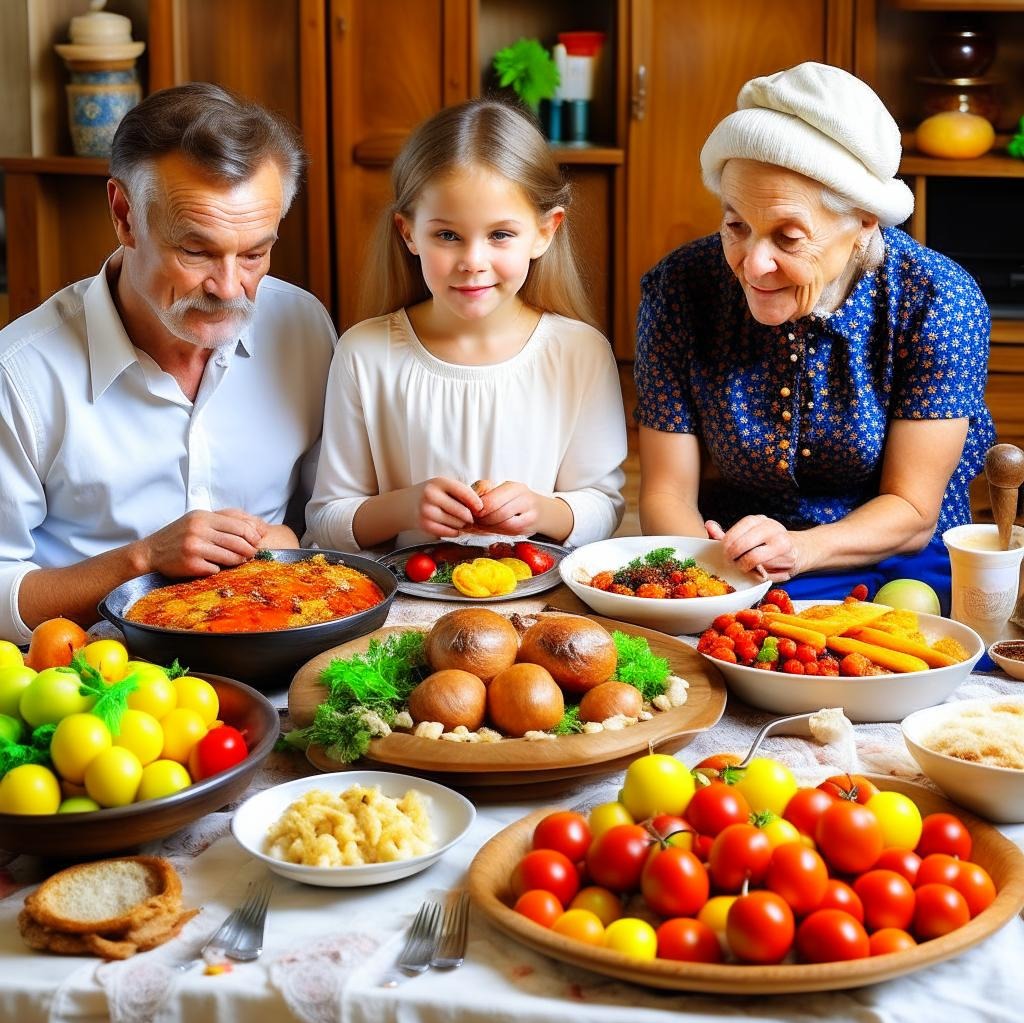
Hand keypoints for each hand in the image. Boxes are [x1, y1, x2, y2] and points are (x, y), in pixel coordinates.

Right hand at [139, 509, 268, 577]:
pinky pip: (216, 569)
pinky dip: (220, 569)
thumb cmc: (181, 534)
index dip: (252, 535)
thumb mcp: (199, 519)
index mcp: (203, 517)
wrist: (151, 552)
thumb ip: (226, 519)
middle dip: (250, 549)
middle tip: (253, 554)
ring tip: (241, 560)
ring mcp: (194, 548)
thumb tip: (257, 525)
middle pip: (237, 541)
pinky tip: (217, 567)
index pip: (239, 525)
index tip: (257, 541)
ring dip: (240, 560)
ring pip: (230, 556)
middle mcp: (198, 530)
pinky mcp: (191, 564)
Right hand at [413, 477, 481, 537]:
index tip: (480, 508)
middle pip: (463, 512)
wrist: (405, 505)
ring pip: (458, 524)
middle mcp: (431, 496)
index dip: (476, 502)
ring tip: (455, 519)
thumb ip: (460, 492)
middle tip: (469, 517)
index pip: (464, 492)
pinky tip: (449, 526)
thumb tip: (480, 508)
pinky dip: (454, 531)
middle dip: (469, 516)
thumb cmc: (430, 494)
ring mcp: (427, 511)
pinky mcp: (425, 525)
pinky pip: (450, 533)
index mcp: (439, 482)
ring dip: (461, 524)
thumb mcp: (442, 486)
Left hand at [473, 480, 542, 534]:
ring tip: (479, 522)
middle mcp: (525, 501)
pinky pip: (505, 532)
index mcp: (516, 488)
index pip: (492, 501)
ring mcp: (527, 518)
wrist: (540, 511)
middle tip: (473, 518)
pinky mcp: (524, 530)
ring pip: (501, 525)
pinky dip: (493, 530)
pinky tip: (488, 527)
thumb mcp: (501, 488)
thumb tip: (469, 501)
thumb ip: (484, 490)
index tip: (472, 509)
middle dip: (481, 519)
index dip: (478, 508)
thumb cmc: (515, 498)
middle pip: (496, 514)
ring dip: (486, 526)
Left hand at [706, 515, 803, 581]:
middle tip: (731, 563)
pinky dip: (759, 573)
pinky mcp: (789, 557)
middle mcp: (771, 527)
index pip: (737, 530)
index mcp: (758, 520)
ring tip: (743, 567)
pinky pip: (766, 569)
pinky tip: (758, 571)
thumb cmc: (767, 544)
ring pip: (754, 557)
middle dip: (733, 557)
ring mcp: (781, 541)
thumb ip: (727, 534)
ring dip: (744, 566)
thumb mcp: (747, 536)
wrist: (798, 550)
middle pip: (743, 544)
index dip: (727, 544)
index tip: (723, 553)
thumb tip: (709, 525)